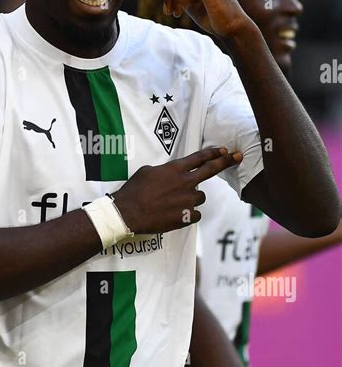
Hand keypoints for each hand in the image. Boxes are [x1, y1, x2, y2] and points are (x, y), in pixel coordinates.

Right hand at [113, 147, 241, 234]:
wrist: (128, 212)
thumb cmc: (134, 190)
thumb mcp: (147, 172)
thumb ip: (164, 171)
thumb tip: (170, 174)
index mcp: (174, 169)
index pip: (199, 158)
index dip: (213, 153)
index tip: (224, 150)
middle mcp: (185, 182)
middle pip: (210, 170)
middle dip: (226, 162)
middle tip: (237, 157)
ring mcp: (187, 200)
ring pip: (201, 197)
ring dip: (193, 198)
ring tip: (175, 203)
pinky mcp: (187, 216)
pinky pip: (196, 214)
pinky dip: (189, 215)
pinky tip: (176, 215)